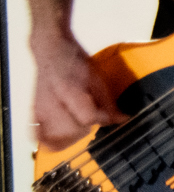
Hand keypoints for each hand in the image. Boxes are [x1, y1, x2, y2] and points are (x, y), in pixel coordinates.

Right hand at [31, 32, 117, 148]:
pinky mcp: (34, 113)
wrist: (51, 51)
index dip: (102, 119)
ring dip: (71, 138)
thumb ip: (108, 102)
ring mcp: (40, 109)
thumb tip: (121, 119)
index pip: (87, 118)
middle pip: (71, 131)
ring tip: (79, 128)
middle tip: (92, 119)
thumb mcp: (98, 78)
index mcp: (69, 90)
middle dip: (87, 129)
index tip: (110, 116)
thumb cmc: (75, 62)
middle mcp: (51, 102)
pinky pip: (38, 136)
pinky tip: (62, 137)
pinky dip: (51, 141)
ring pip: (55, 138)